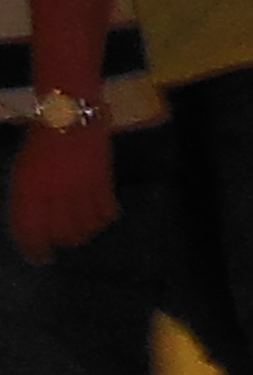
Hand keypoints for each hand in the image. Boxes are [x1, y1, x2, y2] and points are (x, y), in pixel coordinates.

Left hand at [9, 121, 115, 260]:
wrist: (68, 116)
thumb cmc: (41, 143)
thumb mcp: (24, 171)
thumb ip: (28, 198)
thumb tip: (35, 225)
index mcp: (28, 188)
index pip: (29, 230)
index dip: (34, 248)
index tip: (39, 258)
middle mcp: (54, 192)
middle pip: (61, 233)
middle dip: (61, 242)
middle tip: (62, 244)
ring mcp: (80, 188)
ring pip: (86, 227)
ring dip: (83, 232)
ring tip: (81, 229)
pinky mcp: (102, 183)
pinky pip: (106, 212)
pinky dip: (103, 219)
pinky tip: (100, 216)